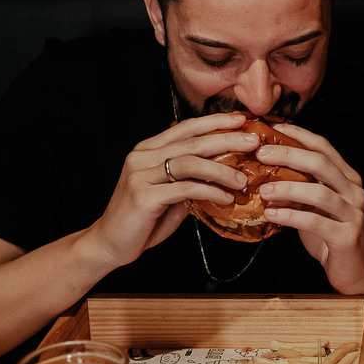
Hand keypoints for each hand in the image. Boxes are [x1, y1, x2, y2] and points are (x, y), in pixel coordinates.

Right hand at [83, 112, 255, 266]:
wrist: (110, 243)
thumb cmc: (142, 220)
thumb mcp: (169, 195)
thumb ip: (189, 181)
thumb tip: (222, 175)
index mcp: (148, 150)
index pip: (186, 127)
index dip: (214, 122)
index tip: (241, 120)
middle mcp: (142, 157)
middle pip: (192, 141)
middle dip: (226, 139)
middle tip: (252, 141)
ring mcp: (140, 175)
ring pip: (189, 162)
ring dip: (221, 169)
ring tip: (243, 179)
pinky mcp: (143, 196)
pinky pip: (184, 188)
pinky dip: (209, 192)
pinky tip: (226, 198)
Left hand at [251, 122, 363, 293]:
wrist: (353, 271)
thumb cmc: (330, 236)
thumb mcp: (316, 206)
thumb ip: (300, 186)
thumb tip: (264, 169)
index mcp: (347, 178)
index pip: (324, 147)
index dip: (298, 135)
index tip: (271, 129)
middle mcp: (354, 191)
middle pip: (321, 163)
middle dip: (289, 155)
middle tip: (260, 154)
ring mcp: (353, 213)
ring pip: (319, 192)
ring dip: (287, 188)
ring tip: (262, 190)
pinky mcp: (346, 236)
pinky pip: (315, 222)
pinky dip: (290, 216)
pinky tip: (271, 214)